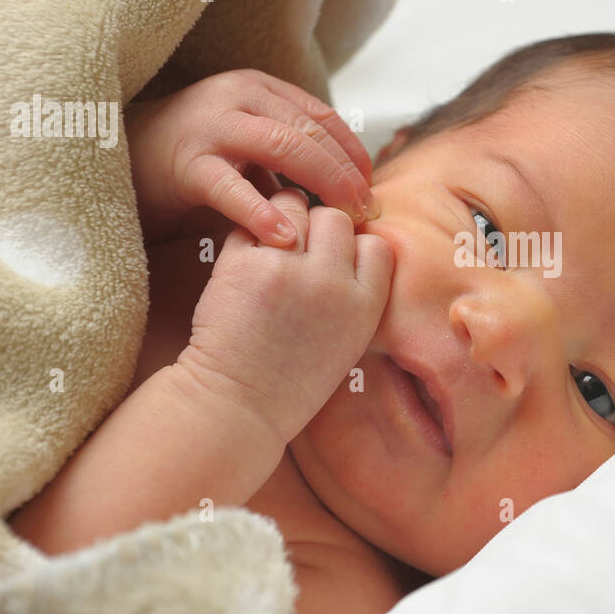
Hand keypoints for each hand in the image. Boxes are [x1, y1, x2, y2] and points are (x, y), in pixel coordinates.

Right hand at [126, 69, 376, 246]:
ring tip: (344, 221)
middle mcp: (239, 96)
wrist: (119, 161)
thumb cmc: (192, 161)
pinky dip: (262, 212)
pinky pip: (231, 187)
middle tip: (368, 211)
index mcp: (259, 89)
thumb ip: (287, 157)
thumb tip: (346, 189)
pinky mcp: (186, 162)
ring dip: (323, 184)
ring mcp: (212, 125)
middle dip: (346, 173)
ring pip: (284, 147)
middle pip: (311, 131)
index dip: (353, 152)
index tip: (373, 187)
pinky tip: (286, 238)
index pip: (321, 116)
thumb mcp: (247, 148)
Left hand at [175, 189, 392, 444]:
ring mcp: (287, 271)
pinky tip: (244, 263)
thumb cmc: (292, 380)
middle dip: (318, 228)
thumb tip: (351, 240)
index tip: (336, 263)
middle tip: (298, 253)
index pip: (376, 244)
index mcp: (363, 307)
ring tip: (271, 249)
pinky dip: (247, 236)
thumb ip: (355, 294)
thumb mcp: (347, 341)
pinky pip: (249, 224)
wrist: (237, 407)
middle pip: (335, 218)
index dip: (356, 248)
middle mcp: (331, 284)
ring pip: (292, 207)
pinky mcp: (243, 266)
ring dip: (281, 219)